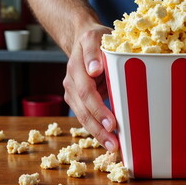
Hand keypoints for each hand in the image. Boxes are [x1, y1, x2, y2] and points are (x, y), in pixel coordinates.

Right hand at [63, 23, 118, 151]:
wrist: (82, 37)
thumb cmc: (97, 38)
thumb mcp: (97, 37)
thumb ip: (94, 52)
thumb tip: (94, 70)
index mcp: (78, 65)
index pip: (86, 91)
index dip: (98, 108)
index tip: (112, 123)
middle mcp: (71, 80)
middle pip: (83, 108)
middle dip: (98, 128)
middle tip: (114, 143)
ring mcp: (72, 90)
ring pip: (82, 116)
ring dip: (97, 133)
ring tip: (112, 147)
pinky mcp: (76, 98)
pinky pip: (84, 116)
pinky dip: (95, 129)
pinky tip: (107, 140)